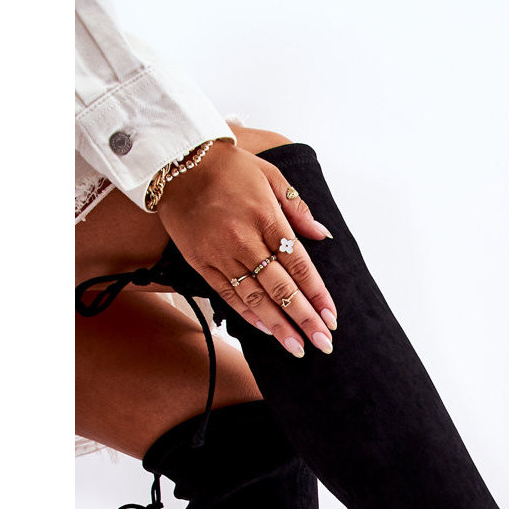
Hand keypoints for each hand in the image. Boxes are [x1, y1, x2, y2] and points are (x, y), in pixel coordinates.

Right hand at [155, 140, 336, 356]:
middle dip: (304, 319)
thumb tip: (322, 234)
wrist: (177, 160)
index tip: (331, 317)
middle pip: (280, 288)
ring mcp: (221, 253)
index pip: (299, 265)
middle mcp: (244, 239)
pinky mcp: (201, 262)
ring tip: (296, 347)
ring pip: (254, 298)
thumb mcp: (270, 174)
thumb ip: (298, 208)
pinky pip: (227, 294)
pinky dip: (247, 314)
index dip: (317, 294)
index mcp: (267, 217)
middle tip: (322, 343)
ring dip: (278, 326)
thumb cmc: (228, 166)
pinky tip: (266, 331)